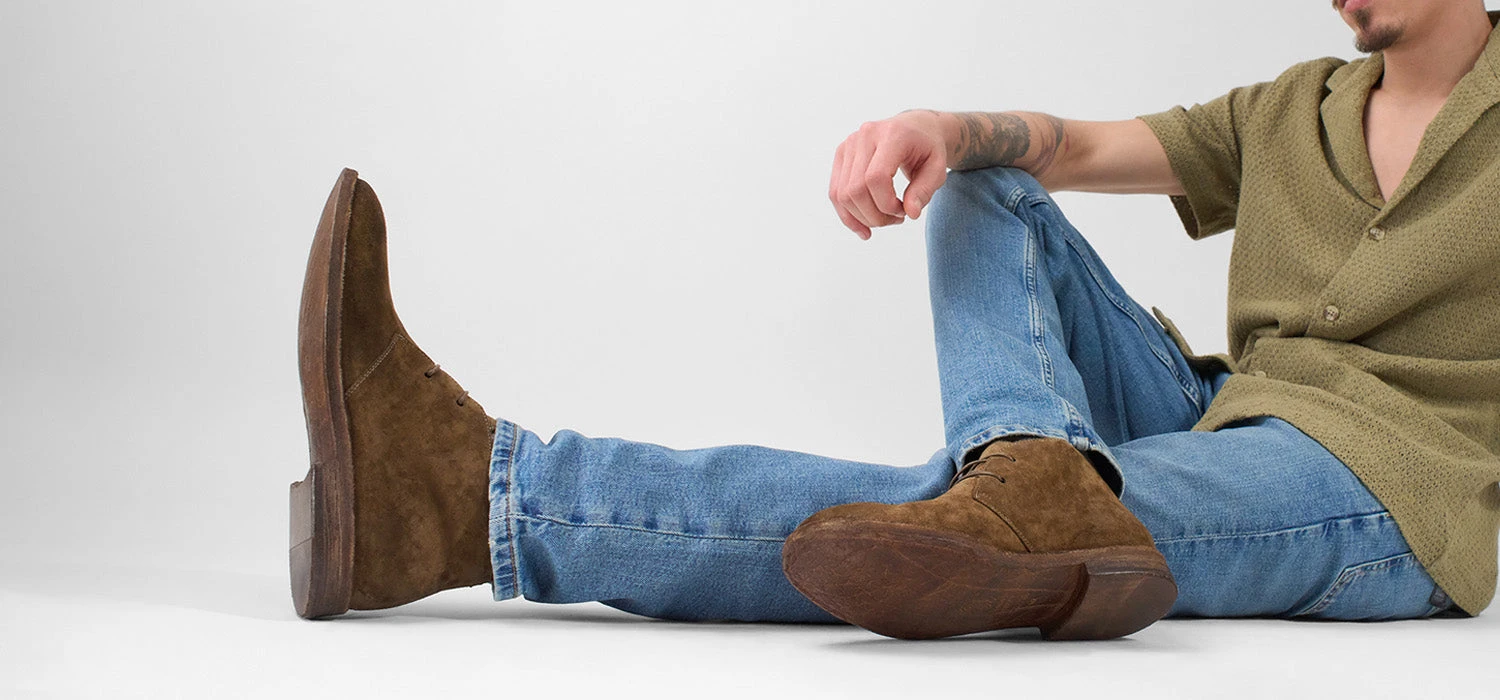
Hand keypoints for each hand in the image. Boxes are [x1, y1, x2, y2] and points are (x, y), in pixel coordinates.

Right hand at [828, 110, 948, 239]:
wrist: (916, 128)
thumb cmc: (927, 148)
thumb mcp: (938, 169)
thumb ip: (924, 190)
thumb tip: (911, 213)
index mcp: (892, 135)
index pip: (876, 177)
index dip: (886, 204)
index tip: (904, 212)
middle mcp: (865, 136)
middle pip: (856, 189)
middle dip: (875, 215)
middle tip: (896, 219)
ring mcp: (849, 144)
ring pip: (842, 194)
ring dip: (862, 217)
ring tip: (883, 220)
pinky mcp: (841, 154)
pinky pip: (835, 192)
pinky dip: (846, 215)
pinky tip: (861, 227)